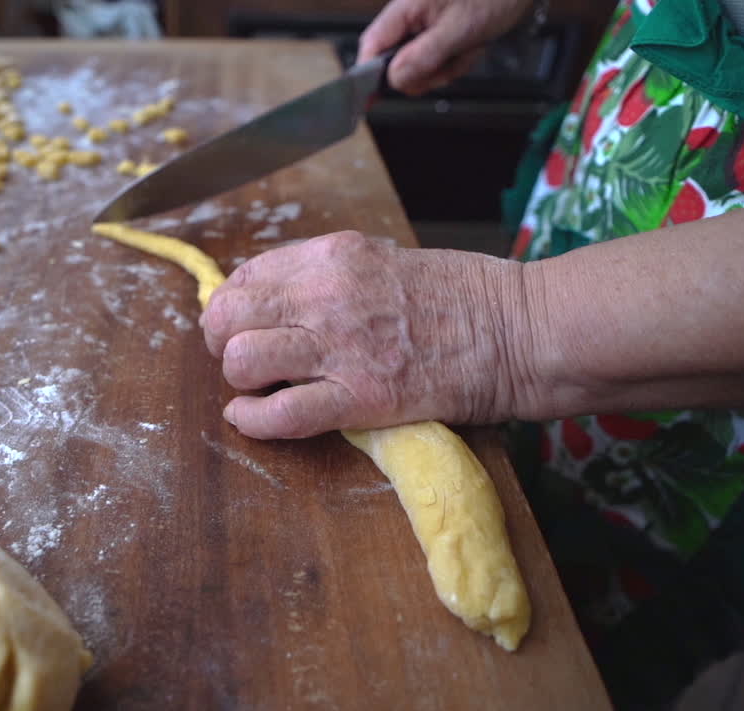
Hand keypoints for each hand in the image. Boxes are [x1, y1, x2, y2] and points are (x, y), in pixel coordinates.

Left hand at [200, 231, 542, 438]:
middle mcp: (324, 295)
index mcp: (331, 256)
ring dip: (240, 380)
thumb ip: (331, 277)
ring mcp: (339, 347)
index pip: (245, 276)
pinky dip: (252, 422)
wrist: (519, 330)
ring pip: (241, 362)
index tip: (246, 325)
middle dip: (223, 342)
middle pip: (227, 316)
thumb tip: (284, 298)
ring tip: (259, 388)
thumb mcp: (386, 260)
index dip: (234, 306)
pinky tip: (252, 420)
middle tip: (246, 360)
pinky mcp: (358, 397)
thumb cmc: (464, 296)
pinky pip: (278, 414)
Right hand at [358, 0, 532, 94]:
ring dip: (447, 67)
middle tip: (450, 63)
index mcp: (405, 8)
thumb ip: (423, 56)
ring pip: (421, 67)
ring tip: (468, 47)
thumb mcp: (458, 30)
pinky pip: (440, 62)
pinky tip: (471, 46)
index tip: (368, 100)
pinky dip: (457, 61)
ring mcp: (426, 27)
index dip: (368, 74)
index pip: (372, 45)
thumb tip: (394, 78)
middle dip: (425, 72)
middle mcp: (410, 17)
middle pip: (397, 63)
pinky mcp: (441, 34)